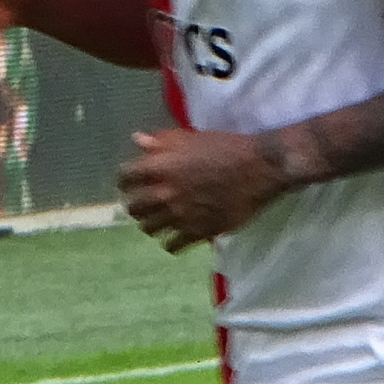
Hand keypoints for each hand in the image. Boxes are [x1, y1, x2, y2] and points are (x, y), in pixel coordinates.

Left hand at [117, 128, 289, 252]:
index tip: (129, 183)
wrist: (258, 169)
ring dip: (151, 224)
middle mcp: (165, 193)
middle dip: (135, 205)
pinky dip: (170, 242)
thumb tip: (138, 140)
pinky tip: (175, 238)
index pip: (125, 178)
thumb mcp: (191, 138)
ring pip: (149, 229)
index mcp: (160, 167)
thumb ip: (162, 142)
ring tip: (158, 221)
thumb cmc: (225, 148)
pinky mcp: (197, 232)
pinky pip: (172, 245)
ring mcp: (180, 215)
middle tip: (143, 204)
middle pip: (133, 207)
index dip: (125, 181)